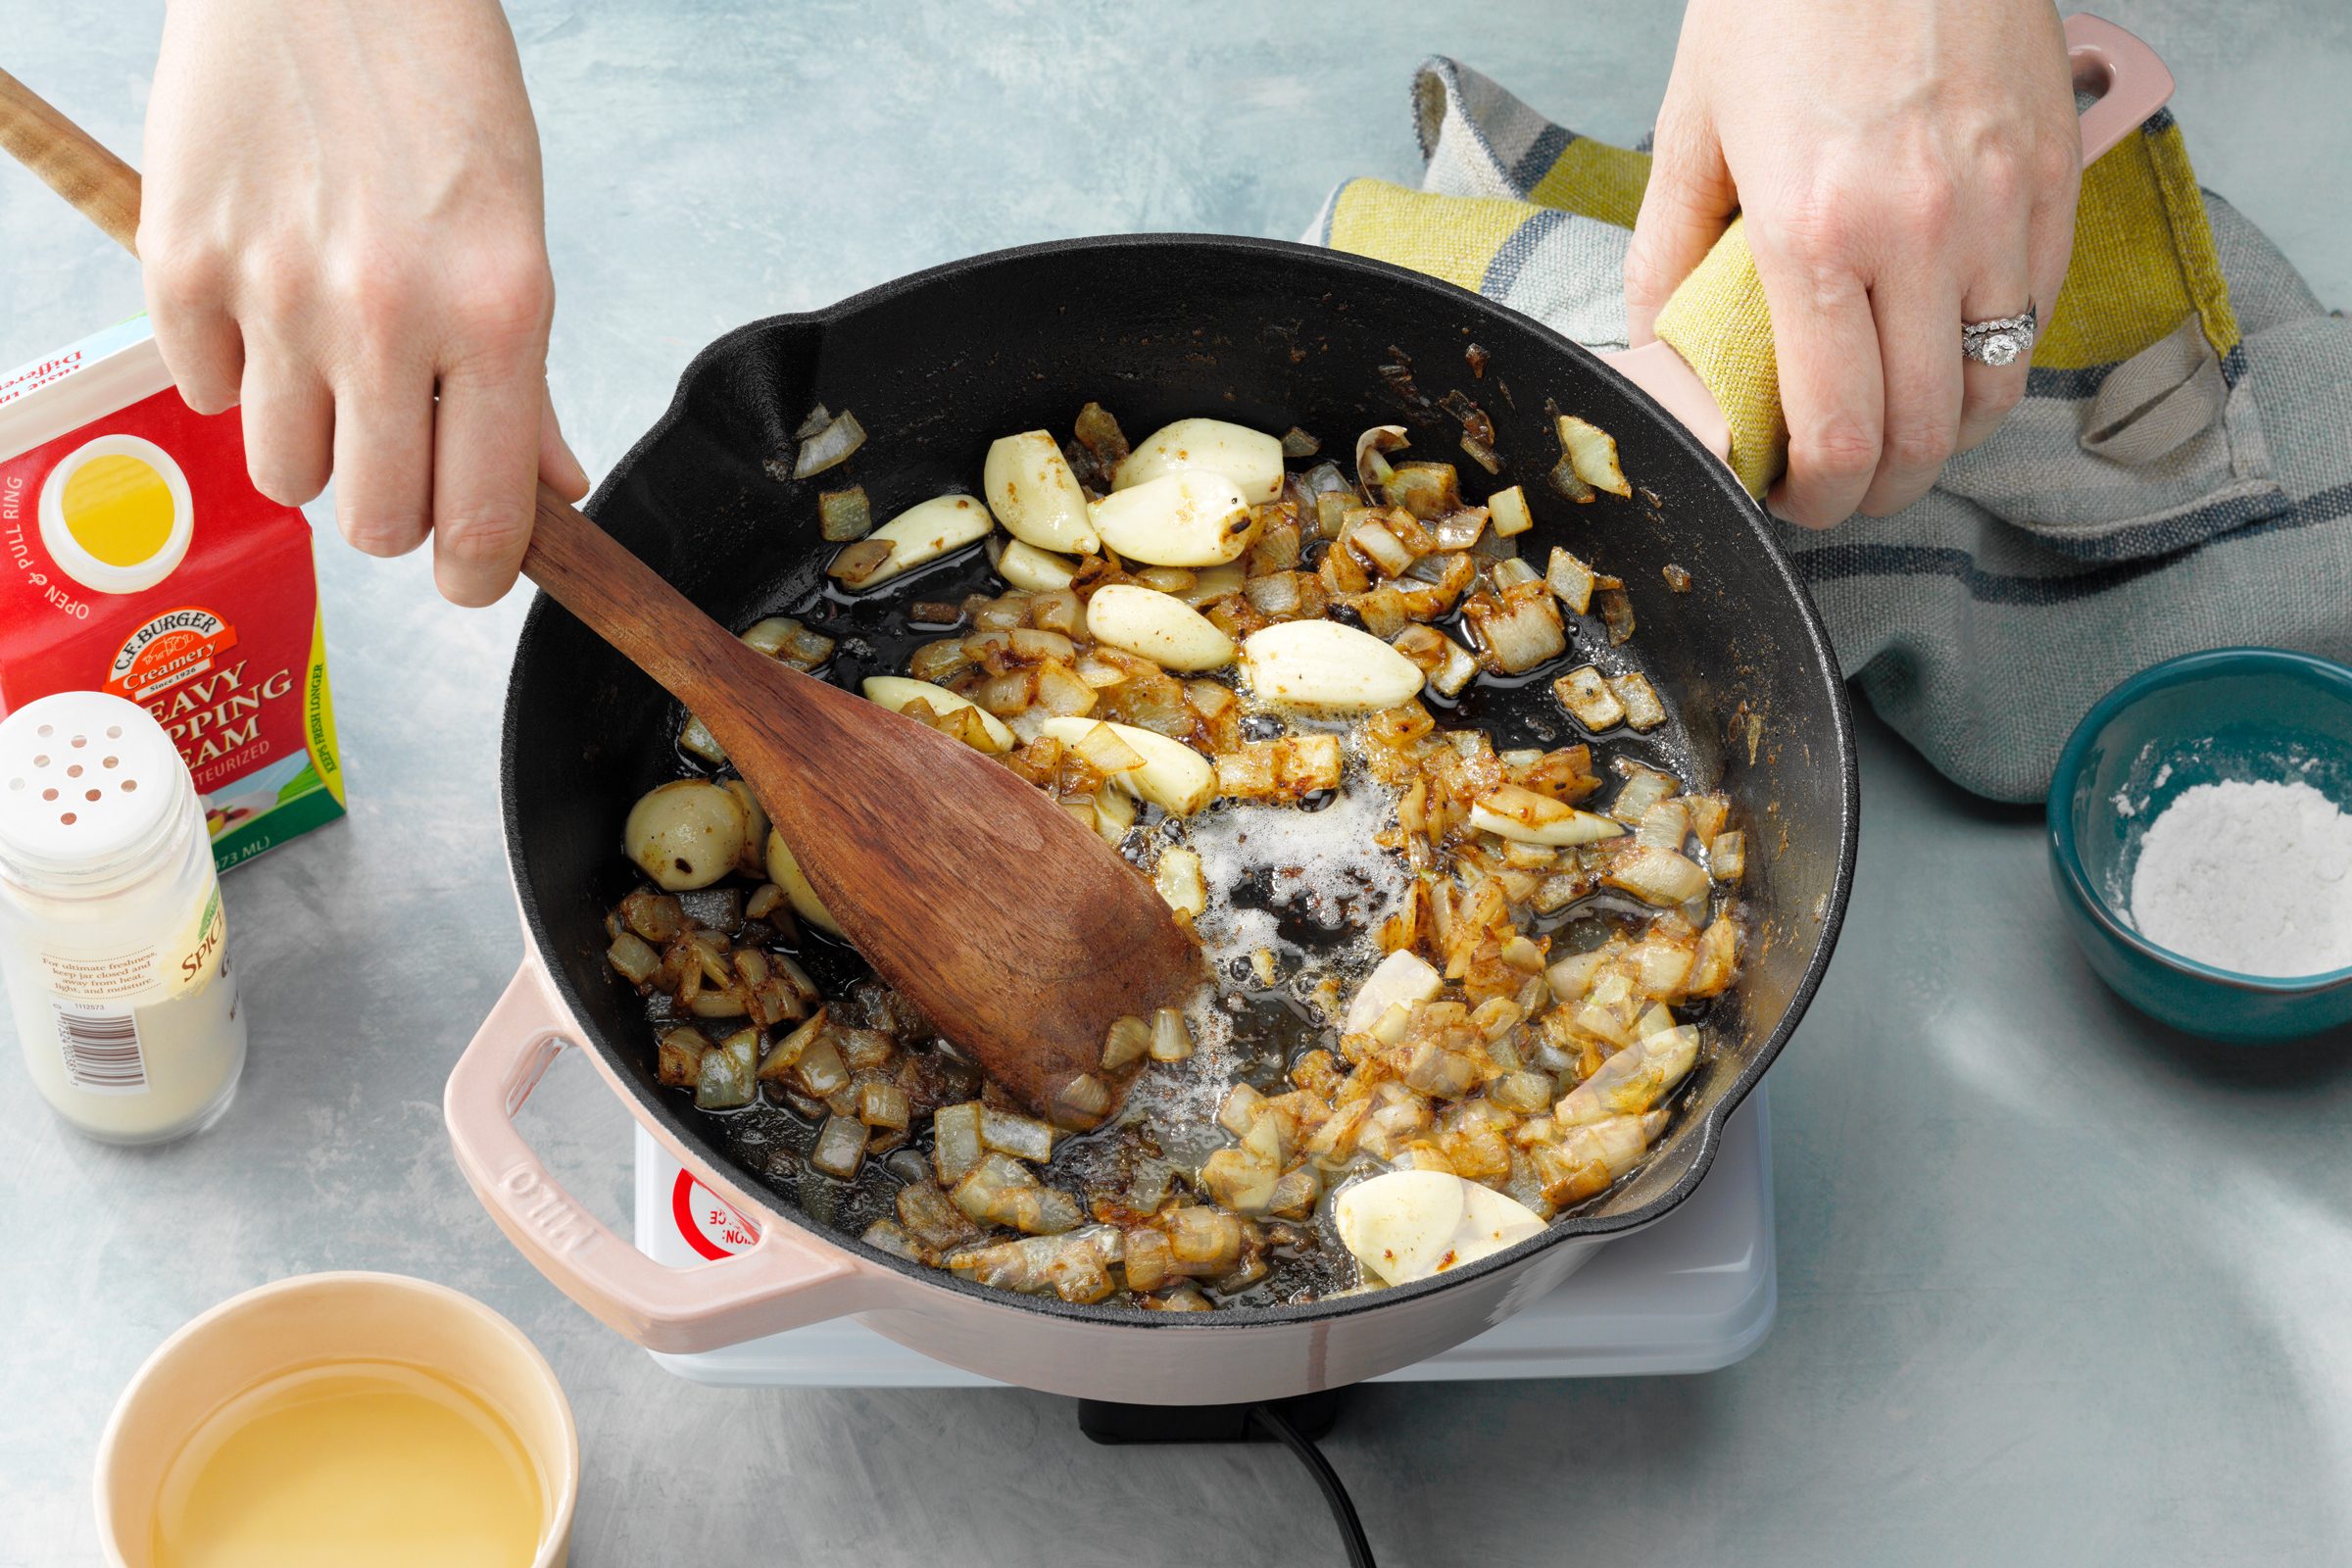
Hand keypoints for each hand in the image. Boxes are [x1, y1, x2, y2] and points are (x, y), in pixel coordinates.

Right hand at [140, 0, 588, 604]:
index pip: (483, 522)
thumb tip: (551, 494)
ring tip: (334, 368)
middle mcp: (389, 316)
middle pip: (378, 526)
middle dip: (395, 512)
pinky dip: (237, 371)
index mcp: (499, 313)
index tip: (469, 574)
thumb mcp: (519, 238)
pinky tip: (267, 299)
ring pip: (288, 479)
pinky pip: (208, 395)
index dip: (475, 575)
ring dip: (315, 448)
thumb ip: (529, 383)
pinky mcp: (181, 261)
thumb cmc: (439, 100)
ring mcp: (274, 292)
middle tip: (401, 453)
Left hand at [1625, 0, 2079, 525]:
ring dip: (1948, 435)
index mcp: (1814, 233)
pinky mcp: (2056, 176)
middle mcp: (1920, 234)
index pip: (1840, 432)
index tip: (1796, 499)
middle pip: (1927, 434)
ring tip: (1902, 434)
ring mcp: (2000, 206)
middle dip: (1883, 491)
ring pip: (1997, 387)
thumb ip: (1668, 250)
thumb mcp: (1692, 125)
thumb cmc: (1782, 1)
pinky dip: (1997, 355)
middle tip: (1846, 490)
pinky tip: (1949, 350)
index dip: (1819, 497)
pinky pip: (2038, 311)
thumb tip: (1656, 347)